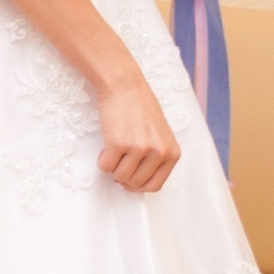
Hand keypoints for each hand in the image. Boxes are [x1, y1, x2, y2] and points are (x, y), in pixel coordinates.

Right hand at [95, 78, 178, 192]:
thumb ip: (156, 158)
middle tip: (118, 162)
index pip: (155, 185)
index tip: (128, 180)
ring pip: (120, 176)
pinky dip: (102, 161)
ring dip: (112, 168)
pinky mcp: (119, 143)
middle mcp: (159, 153)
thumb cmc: (140, 109)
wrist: (125, 87)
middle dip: (123, 177)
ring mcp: (139, 149)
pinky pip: (106, 166)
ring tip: (113, 152)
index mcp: (172, 153)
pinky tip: (105, 148)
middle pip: (136, 183)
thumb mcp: (160, 136)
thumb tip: (137, 181)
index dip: (138, 186)